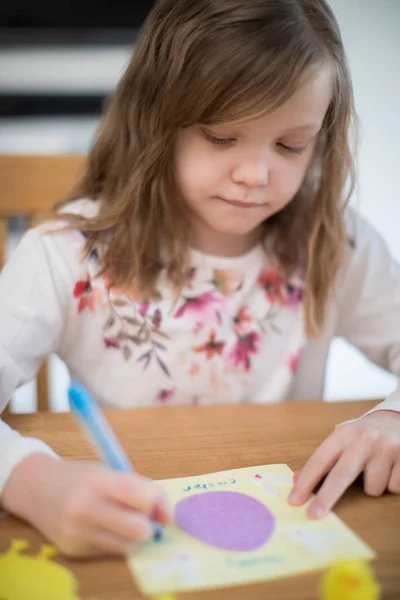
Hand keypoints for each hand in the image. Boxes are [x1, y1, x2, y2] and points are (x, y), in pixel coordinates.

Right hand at [1, 453, 169, 557]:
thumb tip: (166, 518)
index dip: (156, 503)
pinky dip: (115, 542)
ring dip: (134, 538)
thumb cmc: (81, 477)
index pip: (139, 495)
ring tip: (125, 523)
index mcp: (97, 481)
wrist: (36, 488)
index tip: (157, 506)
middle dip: (148, 526)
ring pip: (126, 547)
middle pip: (137, 529)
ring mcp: (77, 532)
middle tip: (144, 519)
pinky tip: (104, 528)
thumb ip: (139, 488)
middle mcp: (85, 508)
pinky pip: (109, 552)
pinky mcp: (73, 550)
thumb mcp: (108, 471)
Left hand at [288, 410, 399, 517]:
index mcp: (343, 435)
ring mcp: (386, 448)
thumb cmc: (364, 435)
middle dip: (326, 498)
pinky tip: (392, 468)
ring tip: (377, 469)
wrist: (397, 419)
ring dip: (373, 486)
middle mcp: (364, 439)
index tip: (294, 500)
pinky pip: (393, 487)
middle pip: (342, 474)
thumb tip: (296, 480)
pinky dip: (392, 484)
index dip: (306, 482)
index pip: (320, 460)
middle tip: (314, 515)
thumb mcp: (342, 440)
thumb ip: (322, 460)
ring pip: (372, 488)